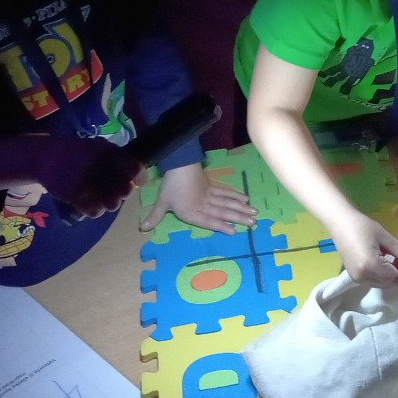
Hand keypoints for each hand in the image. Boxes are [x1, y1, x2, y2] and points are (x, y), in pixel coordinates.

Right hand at [32, 137, 145, 217]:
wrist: (44, 157)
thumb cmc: (77, 153)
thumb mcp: (98, 146)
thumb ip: (118, 158)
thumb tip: (139, 175)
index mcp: (107, 151)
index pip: (134, 168)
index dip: (139, 178)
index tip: (139, 182)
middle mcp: (99, 166)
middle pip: (125, 190)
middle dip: (122, 193)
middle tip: (115, 191)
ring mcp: (86, 181)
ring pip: (113, 204)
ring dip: (110, 204)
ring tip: (102, 198)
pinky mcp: (74, 195)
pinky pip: (95, 211)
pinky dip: (95, 210)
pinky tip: (90, 204)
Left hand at [140, 164, 257, 234]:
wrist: (179, 165)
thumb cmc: (170, 186)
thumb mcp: (162, 202)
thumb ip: (155, 217)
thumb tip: (142, 228)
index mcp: (192, 212)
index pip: (208, 221)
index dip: (221, 227)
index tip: (234, 231)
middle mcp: (204, 205)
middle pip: (223, 212)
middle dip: (239, 218)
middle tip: (254, 223)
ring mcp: (210, 195)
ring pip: (228, 202)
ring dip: (241, 208)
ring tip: (254, 213)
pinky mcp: (212, 185)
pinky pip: (226, 192)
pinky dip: (235, 195)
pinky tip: (245, 198)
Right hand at [329, 211, 397, 286]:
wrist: (339, 222)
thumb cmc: (362, 226)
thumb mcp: (385, 237)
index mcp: (370, 266)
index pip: (396, 277)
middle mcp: (363, 276)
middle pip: (390, 283)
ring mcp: (357, 278)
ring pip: (383, 283)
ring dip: (396, 277)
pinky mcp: (355, 276)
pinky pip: (375, 280)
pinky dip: (386, 275)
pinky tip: (393, 264)